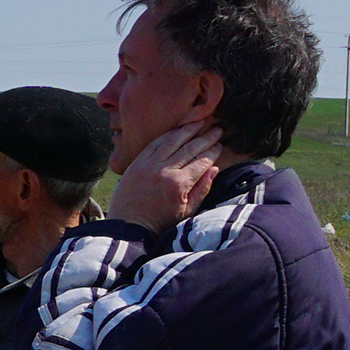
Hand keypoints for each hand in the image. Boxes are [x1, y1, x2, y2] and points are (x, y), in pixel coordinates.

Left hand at [107, 121, 223, 234]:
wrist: (128, 227)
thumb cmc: (160, 223)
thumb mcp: (187, 212)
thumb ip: (202, 189)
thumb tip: (214, 169)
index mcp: (179, 184)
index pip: (201, 161)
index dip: (213, 151)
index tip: (220, 145)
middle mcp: (164, 170)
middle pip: (190, 148)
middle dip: (206, 137)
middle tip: (217, 129)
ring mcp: (148, 164)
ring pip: (172, 140)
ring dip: (187, 130)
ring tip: (200, 122)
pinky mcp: (137, 162)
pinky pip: (155, 143)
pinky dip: (168, 135)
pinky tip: (177, 130)